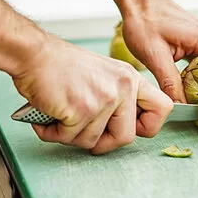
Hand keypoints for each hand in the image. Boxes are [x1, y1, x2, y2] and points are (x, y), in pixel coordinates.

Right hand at [10, 33, 172, 153]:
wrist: (34, 54)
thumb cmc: (61, 66)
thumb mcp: (103, 74)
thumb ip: (118, 98)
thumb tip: (121, 129)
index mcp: (130, 78)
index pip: (163, 108)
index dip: (147, 127)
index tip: (128, 128)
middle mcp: (122, 87)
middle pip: (126, 138)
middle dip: (102, 143)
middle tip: (82, 132)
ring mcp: (103, 98)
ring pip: (92, 142)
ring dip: (70, 135)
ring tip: (59, 116)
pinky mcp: (81, 109)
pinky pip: (69, 138)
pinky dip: (52, 133)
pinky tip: (46, 116)